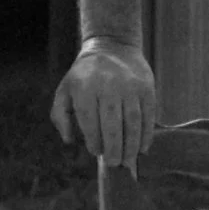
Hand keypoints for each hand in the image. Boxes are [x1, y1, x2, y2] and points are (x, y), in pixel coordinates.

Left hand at [50, 36, 156, 170]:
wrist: (113, 46)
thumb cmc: (85, 75)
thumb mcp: (65, 89)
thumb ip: (60, 116)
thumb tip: (69, 140)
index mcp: (85, 86)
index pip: (90, 120)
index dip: (93, 140)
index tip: (95, 151)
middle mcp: (108, 85)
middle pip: (113, 124)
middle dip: (114, 148)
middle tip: (113, 163)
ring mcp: (130, 85)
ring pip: (133, 122)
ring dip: (131, 145)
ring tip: (128, 160)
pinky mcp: (146, 87)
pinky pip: (148, 115)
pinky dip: (146, 134)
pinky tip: (142, 148)